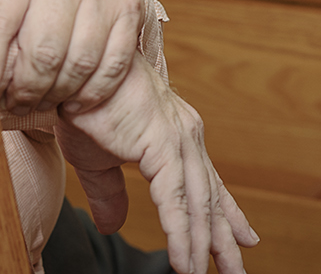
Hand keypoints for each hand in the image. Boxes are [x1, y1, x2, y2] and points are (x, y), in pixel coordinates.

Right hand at [56, 58, 256, 273]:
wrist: (72, 67)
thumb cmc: (82, 103)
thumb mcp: (96, 158)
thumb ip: (109, 193)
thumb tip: (113, 226)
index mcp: (174, 134)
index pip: (207, 182)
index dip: (228, 213)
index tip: (247, 237)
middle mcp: (185, 135)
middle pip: (210, 196)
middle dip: (224, 238)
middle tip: (237, 271)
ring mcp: (177, 138)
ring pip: (197, 202)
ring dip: (203, 244)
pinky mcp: (162, 144)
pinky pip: (176, 199)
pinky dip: (181, 233)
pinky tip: (184, 259)